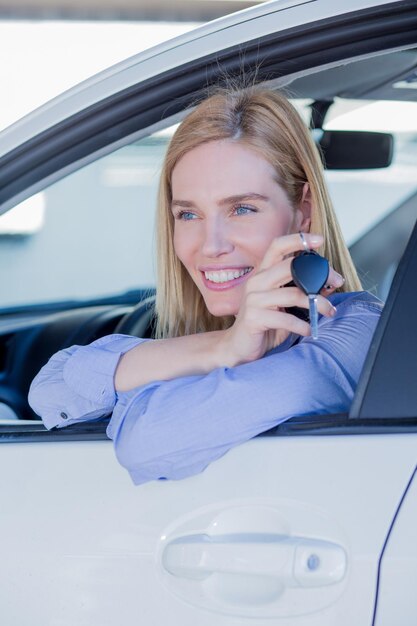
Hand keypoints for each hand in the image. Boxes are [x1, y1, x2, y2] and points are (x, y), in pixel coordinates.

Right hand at [218, 233, 344, 366]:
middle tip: (337, 282)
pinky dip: (303, 326)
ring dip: (317, 303)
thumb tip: (330, 284)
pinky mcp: (254, 318)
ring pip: (293, 294)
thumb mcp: (284, 304)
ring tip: (330, 311)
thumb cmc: (265, 324)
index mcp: (263, 274)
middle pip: (290, 267)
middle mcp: (256, 282)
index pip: (277, 246)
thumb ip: (302, 291)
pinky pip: (286, 319)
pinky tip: (310, 330)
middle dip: (319, 274)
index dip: (297, 240)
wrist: (239, 347)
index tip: (319, 240)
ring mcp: (253, 300)